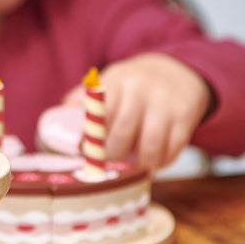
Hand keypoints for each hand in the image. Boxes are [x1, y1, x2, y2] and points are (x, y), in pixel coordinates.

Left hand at [64, 54, 211, 171]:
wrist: (178, 70)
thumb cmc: (134, 84)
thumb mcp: (110, 81)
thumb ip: (83, 99)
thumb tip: (58, 121)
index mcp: (116, 80)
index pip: (98, 112)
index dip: (90, 140)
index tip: (85, 157)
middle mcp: (140, 89)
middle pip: (122, 132)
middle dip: (112, 157)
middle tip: (107, 171)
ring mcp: (165, 103)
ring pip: (150, 145)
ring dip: (140, 166)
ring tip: (132, 173)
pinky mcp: (186, 116)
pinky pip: (173, 147)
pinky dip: (162, 162)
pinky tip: (154, 164)